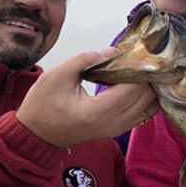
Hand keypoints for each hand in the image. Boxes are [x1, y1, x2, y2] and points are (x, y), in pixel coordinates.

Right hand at [15, 48, 158, 147]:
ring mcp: (116, 129)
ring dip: (149, 88)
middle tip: (141, 58)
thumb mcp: (57, 76)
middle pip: (146, 98)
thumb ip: (86, 60)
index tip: (136, 52)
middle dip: (147, 76)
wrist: (36, 134)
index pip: (133, 88)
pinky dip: (145, 99)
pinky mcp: (117, 130)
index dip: (139, 68)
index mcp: (97, 112)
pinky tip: (138, 84)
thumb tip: (113, 52)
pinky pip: (142, 114)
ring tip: (140, 69)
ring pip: (149, 108)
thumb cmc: (42, 106)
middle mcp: (112, 124)